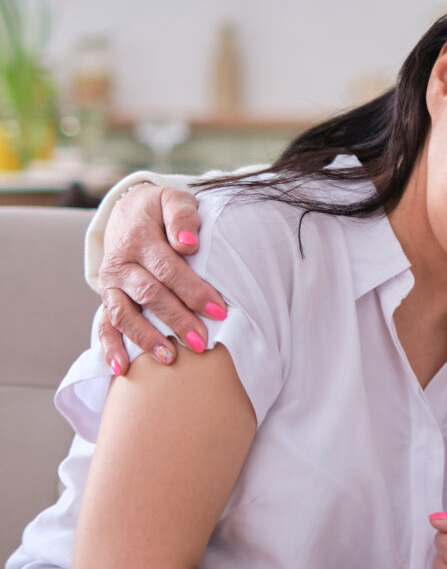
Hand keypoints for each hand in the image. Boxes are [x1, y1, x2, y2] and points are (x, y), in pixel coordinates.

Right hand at [98, 184, 226, 373]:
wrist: (128, 212)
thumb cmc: (161, 210)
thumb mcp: (173, 199)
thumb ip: (182, 217)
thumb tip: (188, 244)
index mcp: (140, 239)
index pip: (168, 269)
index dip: (193, 290)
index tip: (219, 311)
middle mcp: (122, 264)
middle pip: (150, 295)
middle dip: (177, 320)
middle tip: (201, 342)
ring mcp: (112, 284)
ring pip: (125, 314)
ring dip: (146, 338)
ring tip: (170, 359)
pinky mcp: (108, 298)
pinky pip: (104, 325)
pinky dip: (110, 347)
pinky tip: (122, 369)